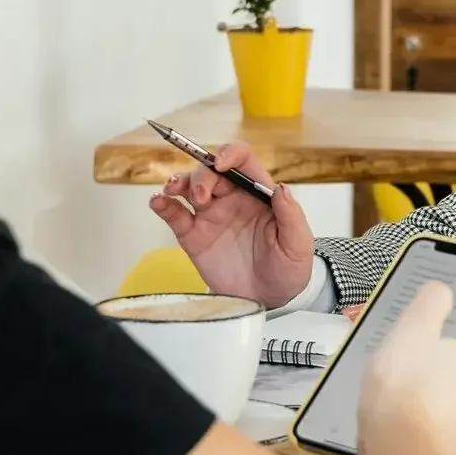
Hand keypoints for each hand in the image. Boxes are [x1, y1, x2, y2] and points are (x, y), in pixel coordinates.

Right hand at [148, 142, 317, 308]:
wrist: (268, 300)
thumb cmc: (287, 268)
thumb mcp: (298, 244)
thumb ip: (291, 215)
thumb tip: (281, 188)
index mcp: (257, 193)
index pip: (242, 161)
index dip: (230, 154)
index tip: (221, 164)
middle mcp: (231, 199)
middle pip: (210, 171)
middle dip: (201, 176)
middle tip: (201, 197)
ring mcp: (210, 216)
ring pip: (188, 187)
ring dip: (178, 182)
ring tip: (171, 191)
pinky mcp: (194, 237)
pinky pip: (174, 215)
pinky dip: (162, 205)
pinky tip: (157, 201)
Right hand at [358, 283, 455, 454]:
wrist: (402, 454)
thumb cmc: (407, 384)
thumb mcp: (411, 330)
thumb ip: (430, 304)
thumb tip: (443, 290)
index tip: (451, 337)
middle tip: (421, 368)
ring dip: (444, 403)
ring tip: (409, 401)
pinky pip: (448, 436)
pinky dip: (434, 431)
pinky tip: (407, 428)